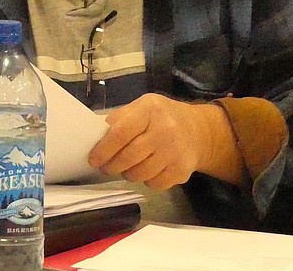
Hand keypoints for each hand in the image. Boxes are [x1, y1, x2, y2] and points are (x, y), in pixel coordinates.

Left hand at [88, 94, 233, 188]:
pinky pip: (154, 184)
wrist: (198, 130)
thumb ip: (118, 120)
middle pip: (129, 156)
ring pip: (140, 173)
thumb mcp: (140, 108)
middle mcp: (165, 130)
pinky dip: (145, 180)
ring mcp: (175, 152)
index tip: (93, 159)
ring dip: (127, 174)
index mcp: (149, 110)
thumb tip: (94, 136)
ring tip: (126, 168)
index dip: (104, 149)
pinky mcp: (182, 171)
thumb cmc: (160, 118)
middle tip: (105, 168)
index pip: (121, 133)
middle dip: (112, 165)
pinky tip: (146, 171)